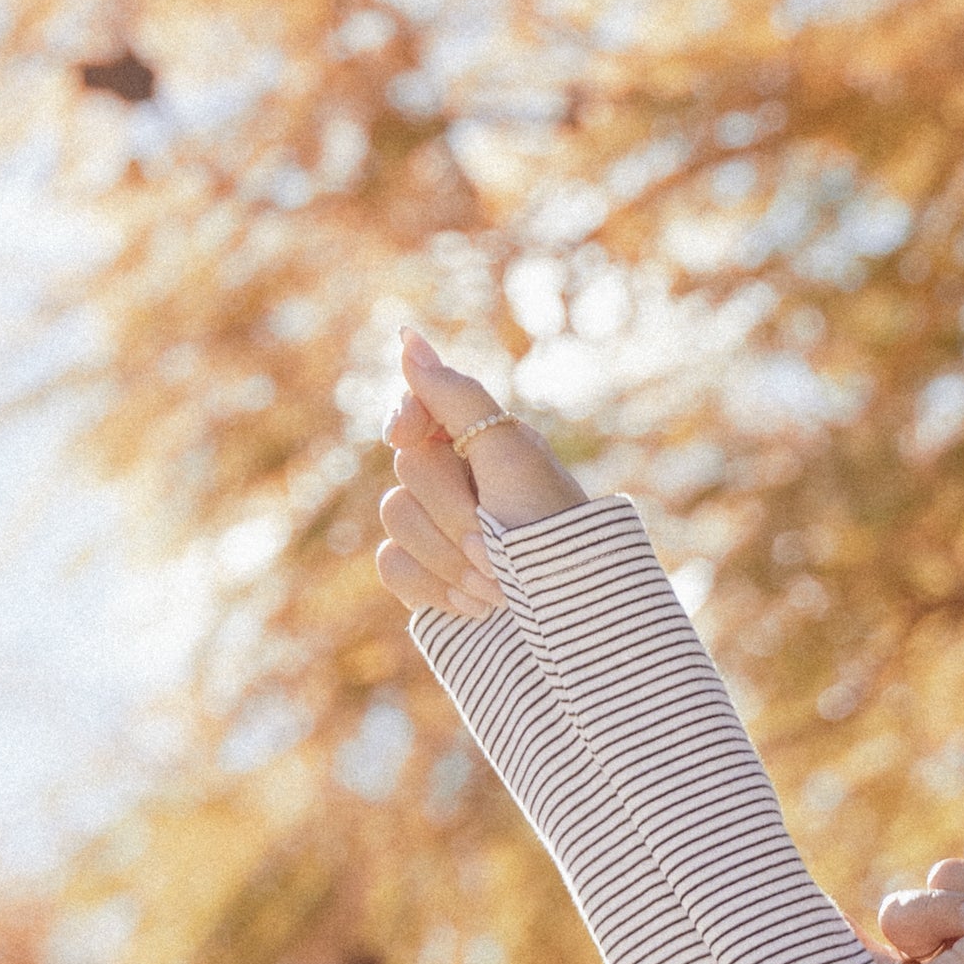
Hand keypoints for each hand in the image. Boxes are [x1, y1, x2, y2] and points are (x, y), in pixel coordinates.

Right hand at [375, 328, 584, 622]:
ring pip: (395, 519)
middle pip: (407, 471)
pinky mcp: (425, 579)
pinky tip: (478, 607)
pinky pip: (393, 566)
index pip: (414, 411)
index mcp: (481, 442)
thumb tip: (406, 337)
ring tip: (499, 587)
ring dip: (451, 559)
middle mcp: (456, 480)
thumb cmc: (551, 533)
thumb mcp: (510, 454)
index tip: (410, 437)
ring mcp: (436, 531)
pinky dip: (435, 589)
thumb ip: (456, 396)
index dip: (407, 421)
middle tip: (498, 544)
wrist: (570, 625)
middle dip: (455, 514)